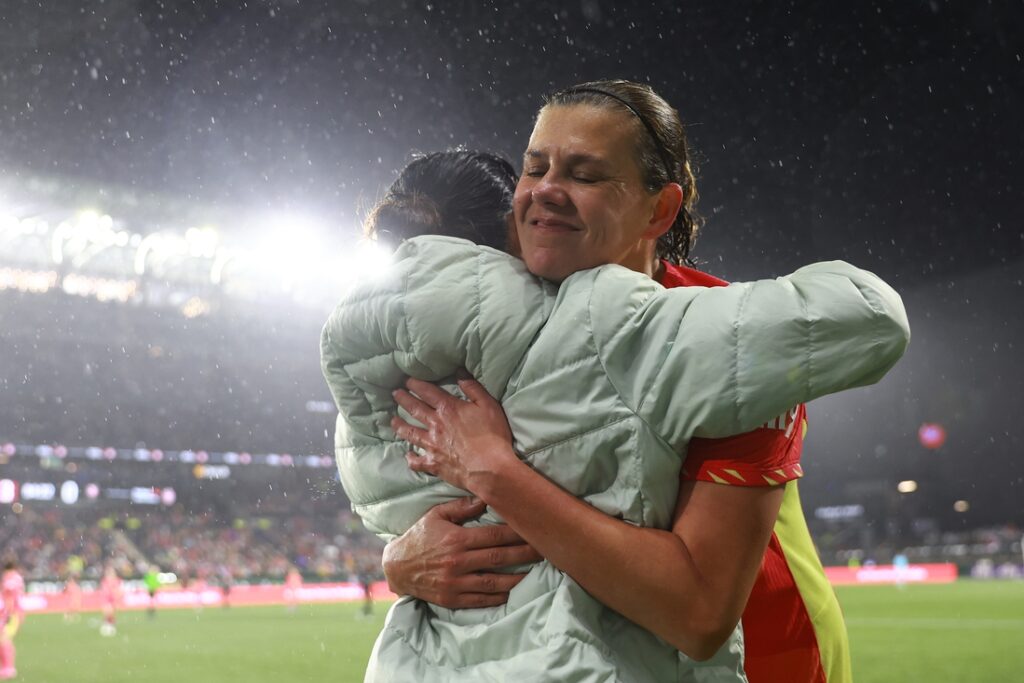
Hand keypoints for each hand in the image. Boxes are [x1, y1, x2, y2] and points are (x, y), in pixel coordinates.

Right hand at [382, 497, 541, 608]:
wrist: (397, 567)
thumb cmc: (419, 536)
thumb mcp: (436, 515)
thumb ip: (462, 507)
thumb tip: (486, 497)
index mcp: (457, 539)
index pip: (494, 536)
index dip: (517, 534)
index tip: (533, 531)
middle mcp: (458, 562)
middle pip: (499, 558)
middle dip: (525, 554)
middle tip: (544, 551)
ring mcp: (456, 582)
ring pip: (494, 582)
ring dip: (517, 578)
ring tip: (534, 573)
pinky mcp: (453, 598)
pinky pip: (481, 599)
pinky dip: (499, 596)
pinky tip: (512, 591)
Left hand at [391, 372, 516, 492]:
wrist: (490, 468)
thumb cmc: (493, 435)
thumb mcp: (488, 405)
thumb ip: (472, 388)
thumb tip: (459, 372)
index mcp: (448, 409)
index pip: (427, 392)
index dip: (416, 384)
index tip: (407, 380)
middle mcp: (435, 425)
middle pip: (414, 409)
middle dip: (403, 399)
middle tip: (395, 393)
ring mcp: (432, 445)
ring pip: (410, 433)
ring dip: (400, 425)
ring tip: (393, 421)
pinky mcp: (433, 463)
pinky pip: (416, 461)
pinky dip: (410, 458)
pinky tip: (407, 455)